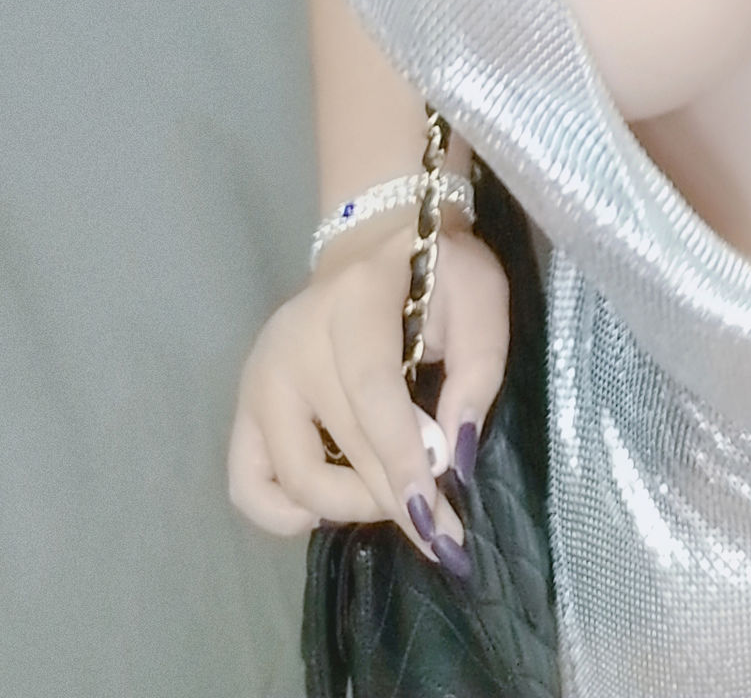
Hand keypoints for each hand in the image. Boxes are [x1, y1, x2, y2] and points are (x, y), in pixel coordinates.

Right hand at [227, 220, 508, 572]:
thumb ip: (478, 368)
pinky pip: (246, 484)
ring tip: (391, 497)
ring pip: (291, 476)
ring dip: (347, 507)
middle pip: (336, 443)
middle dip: (390, 498)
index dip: (400, 456)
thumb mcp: (480, 296)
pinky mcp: (243, 406)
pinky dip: (284, 512)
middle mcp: (292, 340)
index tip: (433, 513)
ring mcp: (258, 376)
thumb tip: (456, 455)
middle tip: (439, 531)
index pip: (370, 390)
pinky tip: (328, 504)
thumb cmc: (436, 271)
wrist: (375, 246)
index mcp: (354, 300)